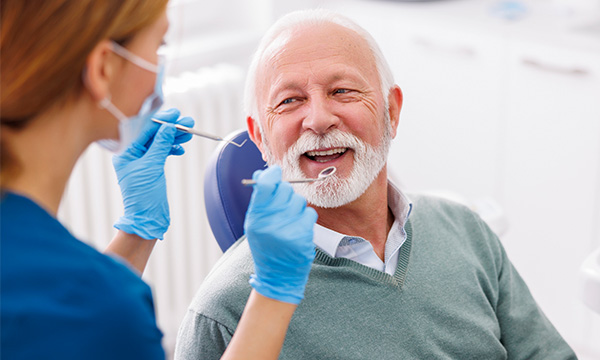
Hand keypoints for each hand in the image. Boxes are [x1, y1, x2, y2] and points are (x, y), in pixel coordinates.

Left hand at [113, 108, 193, 239]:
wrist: (147, 219)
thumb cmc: (143, 196)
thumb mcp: (152, 167)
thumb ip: (160, 145)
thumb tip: (168, 126)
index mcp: (125, 152)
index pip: (143, 129)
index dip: (160, 120)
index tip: (175, 114)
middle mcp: (131, 154)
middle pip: (152, 134)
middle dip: (170, 128)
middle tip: (188, 122)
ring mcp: (141, 161)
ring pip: (159, 142)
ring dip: (174, 137)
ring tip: (189, 133)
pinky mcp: (151, 168)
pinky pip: (162, 152)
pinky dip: (172, 149)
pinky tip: (180, 148)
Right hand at [244, 166, 317, 303]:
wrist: (277, 274)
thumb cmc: (265, 244)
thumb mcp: (255, 223)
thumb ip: (260, 199)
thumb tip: (263, 173)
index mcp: (256, 218)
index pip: (266, 185)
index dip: (272, 175)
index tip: (275, 172)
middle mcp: (271, 222)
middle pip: (285, 189)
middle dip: (285, 193)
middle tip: (282, 204)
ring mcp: (289, 229)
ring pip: (299, 200)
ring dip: (296, 206)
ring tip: (289, 220)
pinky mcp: (304, 236)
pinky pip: (309, 213)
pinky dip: (305, 218)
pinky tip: (297, 228)